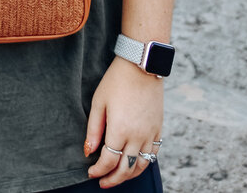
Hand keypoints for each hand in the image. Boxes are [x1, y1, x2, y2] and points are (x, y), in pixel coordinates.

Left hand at [85, 58, 162, 186]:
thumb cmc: (116, 81)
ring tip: (117, 177)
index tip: (90, 172)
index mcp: (120, 129)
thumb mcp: (99, 102)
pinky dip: (143, 164)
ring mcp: (150, 133)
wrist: (141, 65)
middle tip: (102, 182)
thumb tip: (88, 151)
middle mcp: (137, 136)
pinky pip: (153, 154)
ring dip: (128, 176)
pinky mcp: (158, 129)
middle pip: (125, 169)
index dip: (98, 170)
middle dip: (112, 179)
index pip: (108, 161)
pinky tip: (134, 164)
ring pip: (141, 166)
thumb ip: (94, 129)